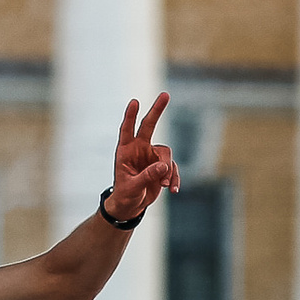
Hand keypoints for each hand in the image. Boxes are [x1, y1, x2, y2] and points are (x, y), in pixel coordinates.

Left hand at [107, 93, 180, 220]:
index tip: (134, 102)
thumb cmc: (125, 195)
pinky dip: (174, 178)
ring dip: (167, 170)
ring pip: (166, 154)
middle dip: (157, 110)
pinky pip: (173, 168)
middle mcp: (139, 149)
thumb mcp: (132, 187)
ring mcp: (151, 156)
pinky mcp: (162, 166)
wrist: (130, 205)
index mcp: (125, 151)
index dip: (130, 116)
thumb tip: (164, 167)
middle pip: (149, 126)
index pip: (126, 130)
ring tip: (163, 185)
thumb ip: (147, 176)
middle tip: (165, 94)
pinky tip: (172, 189)